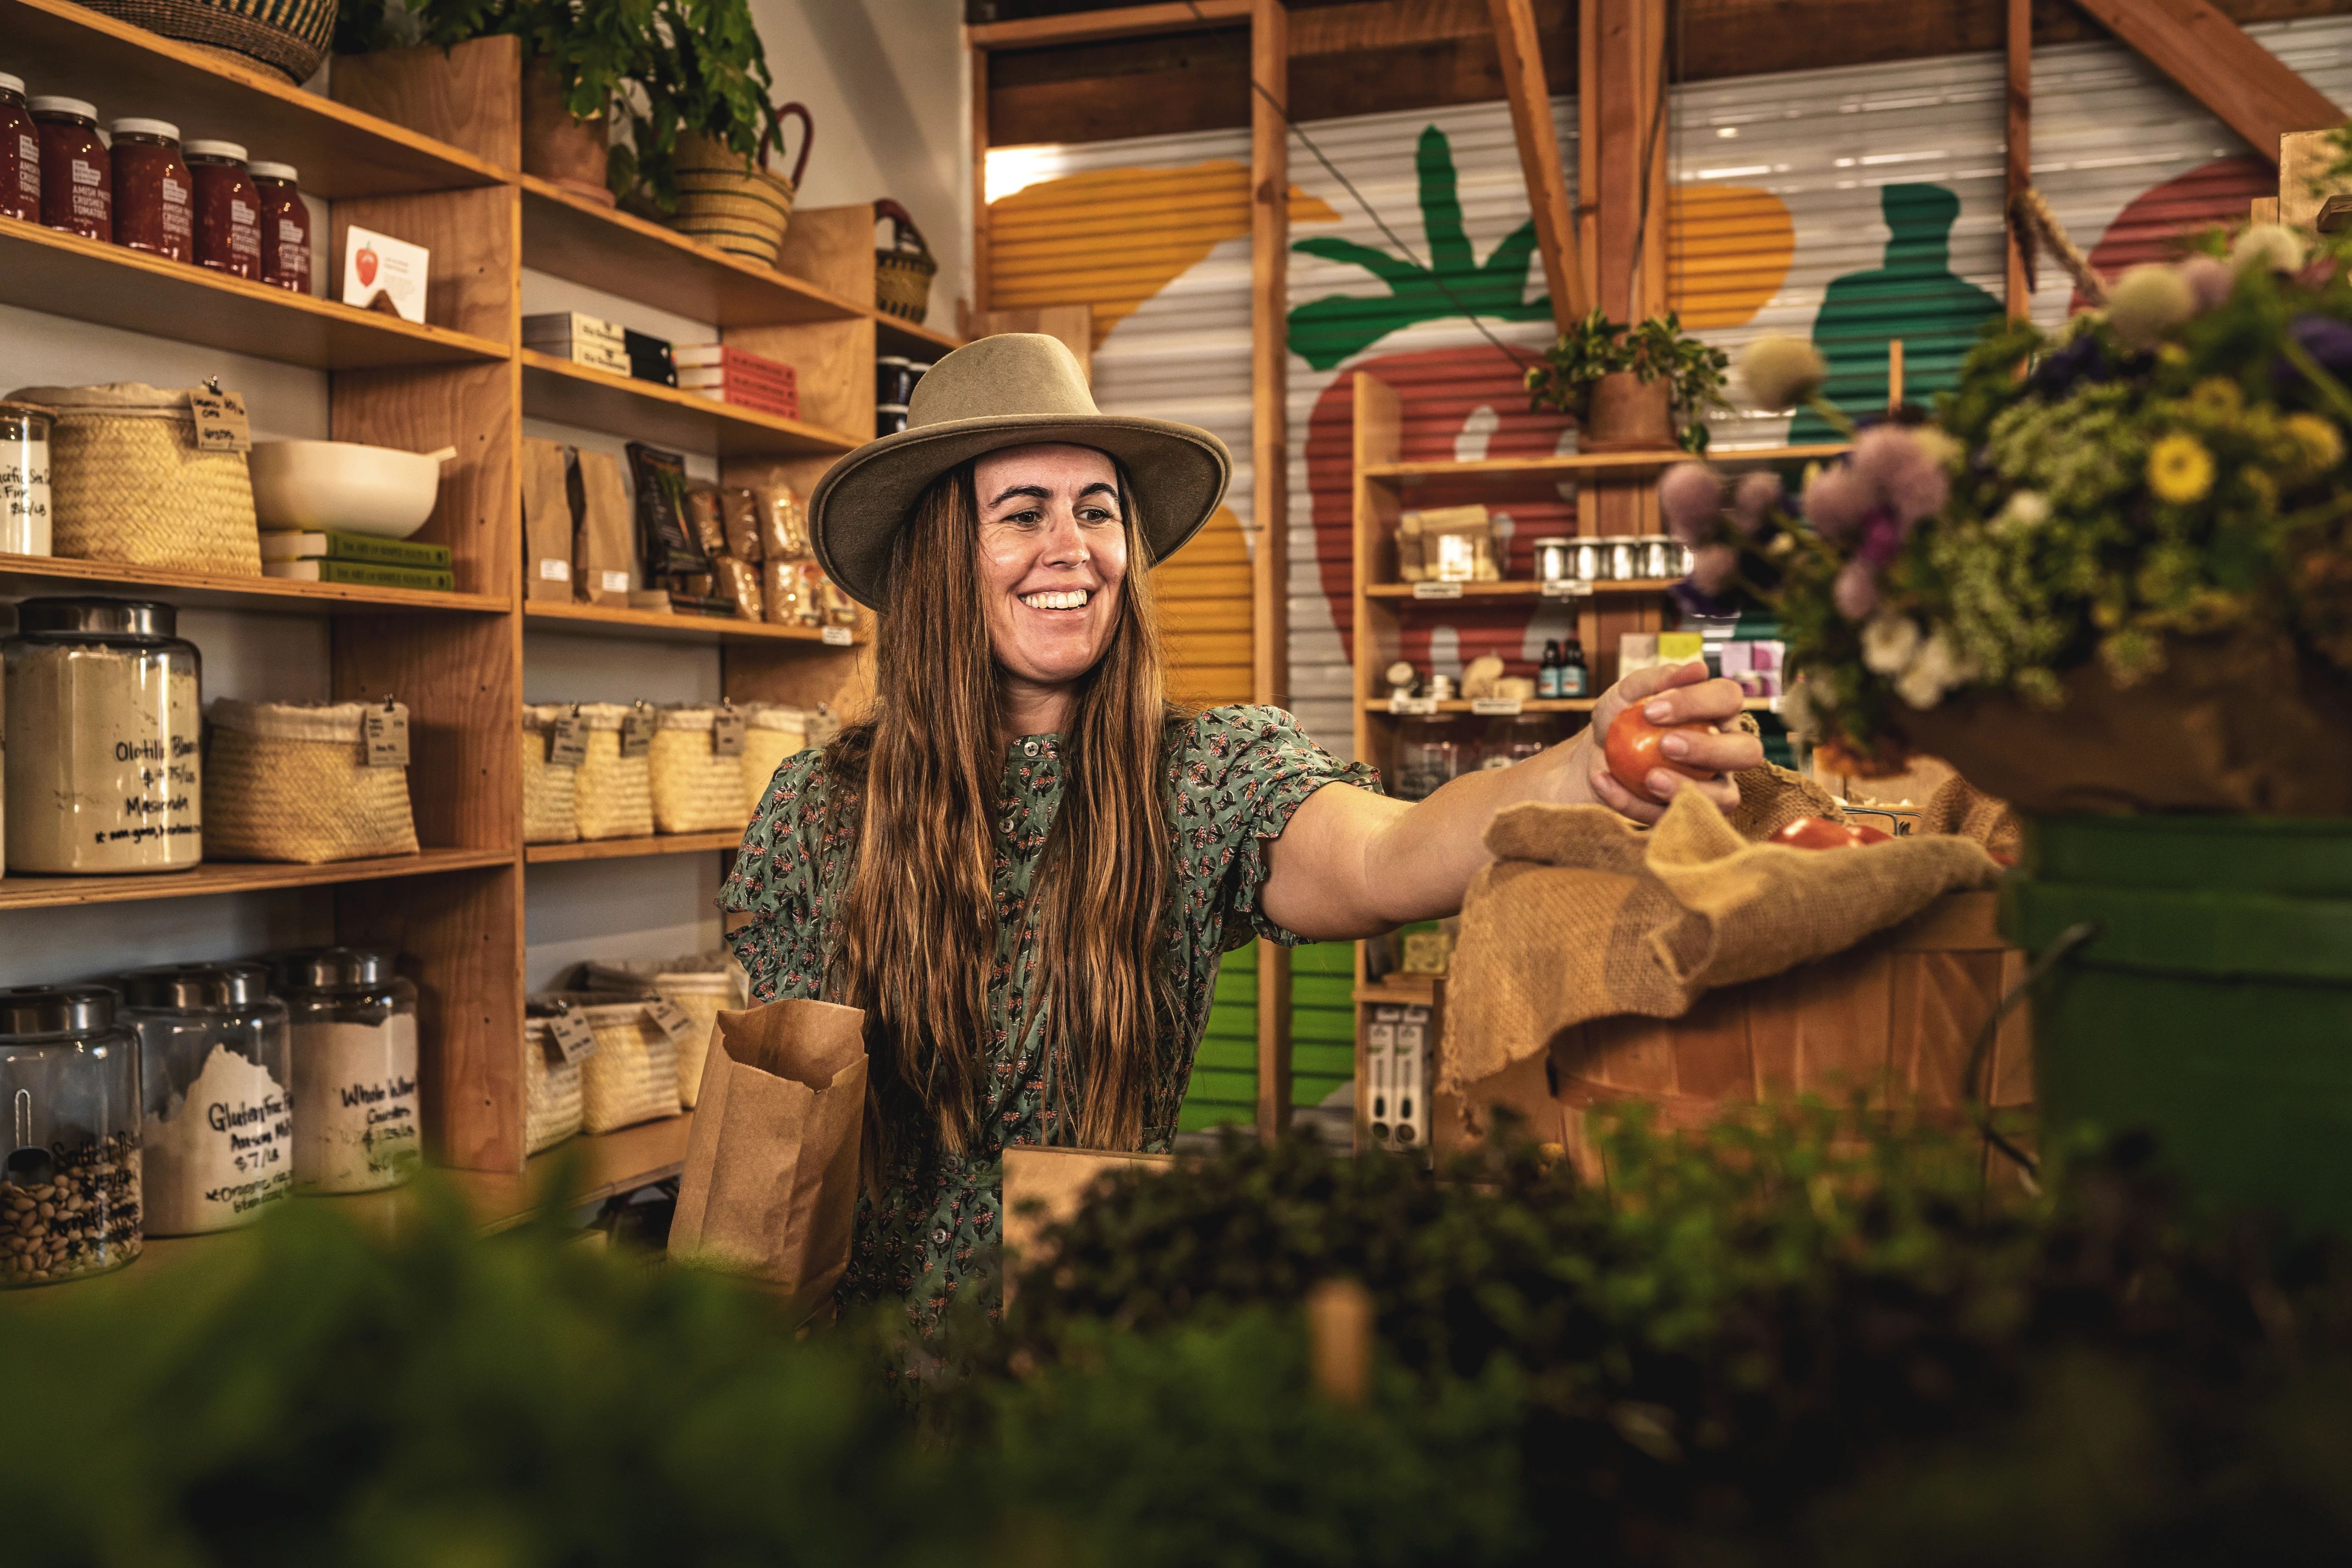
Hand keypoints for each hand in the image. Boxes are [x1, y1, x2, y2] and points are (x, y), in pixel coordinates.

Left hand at [1582, 660, 1762, 824]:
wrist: (1591, 759)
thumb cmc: (1620, 721)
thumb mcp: (1627, 694)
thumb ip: (1657, 679)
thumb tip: (1697, 669)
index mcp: (1717, 713)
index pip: (1728, 699)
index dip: (1696, 702)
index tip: (1651, 709)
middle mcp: (1726, 751)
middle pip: (1747, 751)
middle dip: (1709, 749)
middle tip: (1665, 744)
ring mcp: (1713, 789)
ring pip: (1726, 797)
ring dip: (1687, 788)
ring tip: (1648, 778)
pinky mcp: (1688, 817)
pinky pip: (1675, 819)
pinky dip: (1635, 804)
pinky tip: (1603, 783)